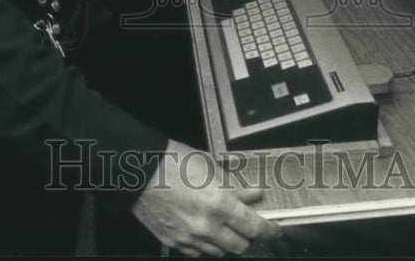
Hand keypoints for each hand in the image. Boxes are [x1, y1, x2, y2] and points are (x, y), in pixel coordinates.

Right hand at [131, 139, 281, 256]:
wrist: (138, 170)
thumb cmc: (172, 162)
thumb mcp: (211, 166)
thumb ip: (235, 186)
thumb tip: (254, 194)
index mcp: (219, 204)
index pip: (254, 227)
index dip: (269, 231)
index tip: (275, 230)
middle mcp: (206, 226)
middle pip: (240, 246)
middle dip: (249, 238)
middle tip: (250, 227)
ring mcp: (189, 238)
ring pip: (219, 252)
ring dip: (227, 242)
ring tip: (226, 227)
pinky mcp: (174, 243)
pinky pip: (198, 252)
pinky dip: (207, 245)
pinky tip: (206, 232)